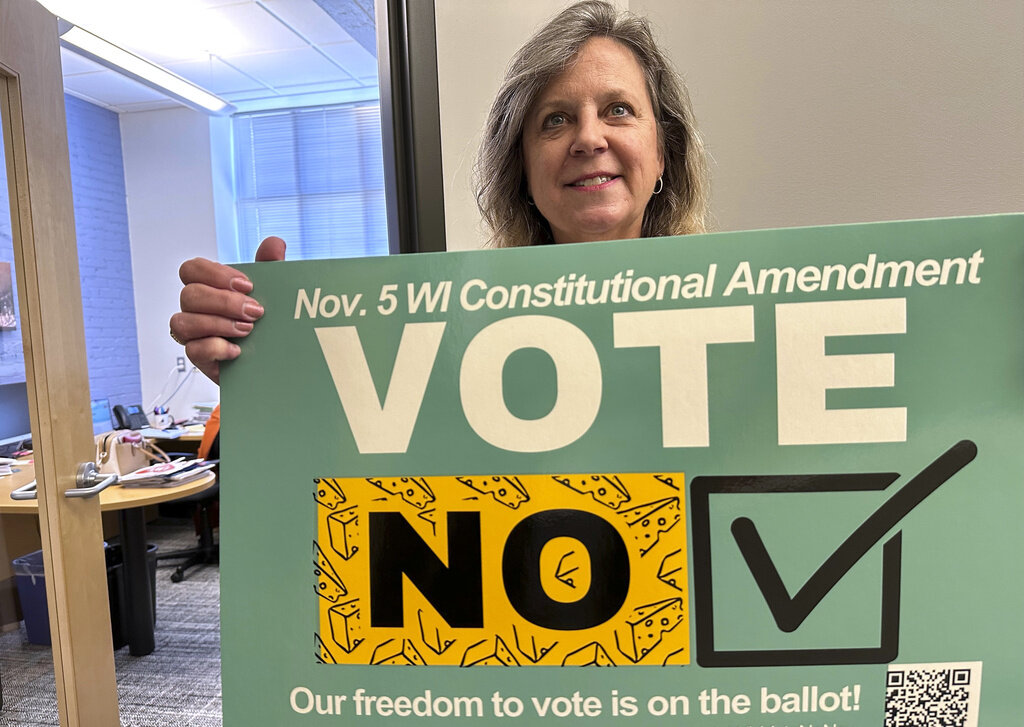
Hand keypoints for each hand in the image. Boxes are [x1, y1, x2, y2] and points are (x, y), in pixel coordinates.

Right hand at [170, 236, 285, 382]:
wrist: (274, 358)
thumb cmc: (266, 321)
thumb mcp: (272, 292)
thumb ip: (270, 267)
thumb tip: (275, 243)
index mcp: (209, 286)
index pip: (192, 269)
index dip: (215, 274)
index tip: (247, 285)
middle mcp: (196, 308)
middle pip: (189, 295)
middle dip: (224, 302)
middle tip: (255, 311)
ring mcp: (194, 334)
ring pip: (183, 322)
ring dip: (218, 324)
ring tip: (248, 330)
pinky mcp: (200, 358)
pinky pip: (193, 351)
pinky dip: (216, 348)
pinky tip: (238, 350)